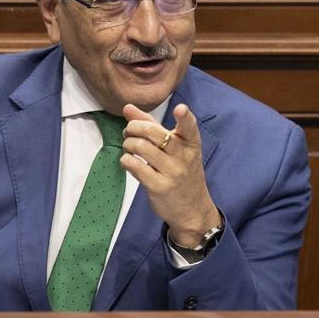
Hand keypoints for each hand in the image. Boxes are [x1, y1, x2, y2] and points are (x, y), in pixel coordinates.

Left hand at [120, 103, 221, 246]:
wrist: (192, 209)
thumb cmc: (182, 172)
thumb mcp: (176, 148)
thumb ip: (152, 125)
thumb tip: (128, 108)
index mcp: (191, 144)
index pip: (190, 128)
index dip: (185, 118)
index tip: (180, 109)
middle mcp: (183, 157)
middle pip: (153, 132)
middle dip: (134, 127)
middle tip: (129, 132)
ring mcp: (171, 172)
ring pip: (140, 147)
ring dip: (128, 144)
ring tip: (129, 147)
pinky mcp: (158, 186)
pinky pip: (134, 166)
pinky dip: (126, 160)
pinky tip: (129, 162)